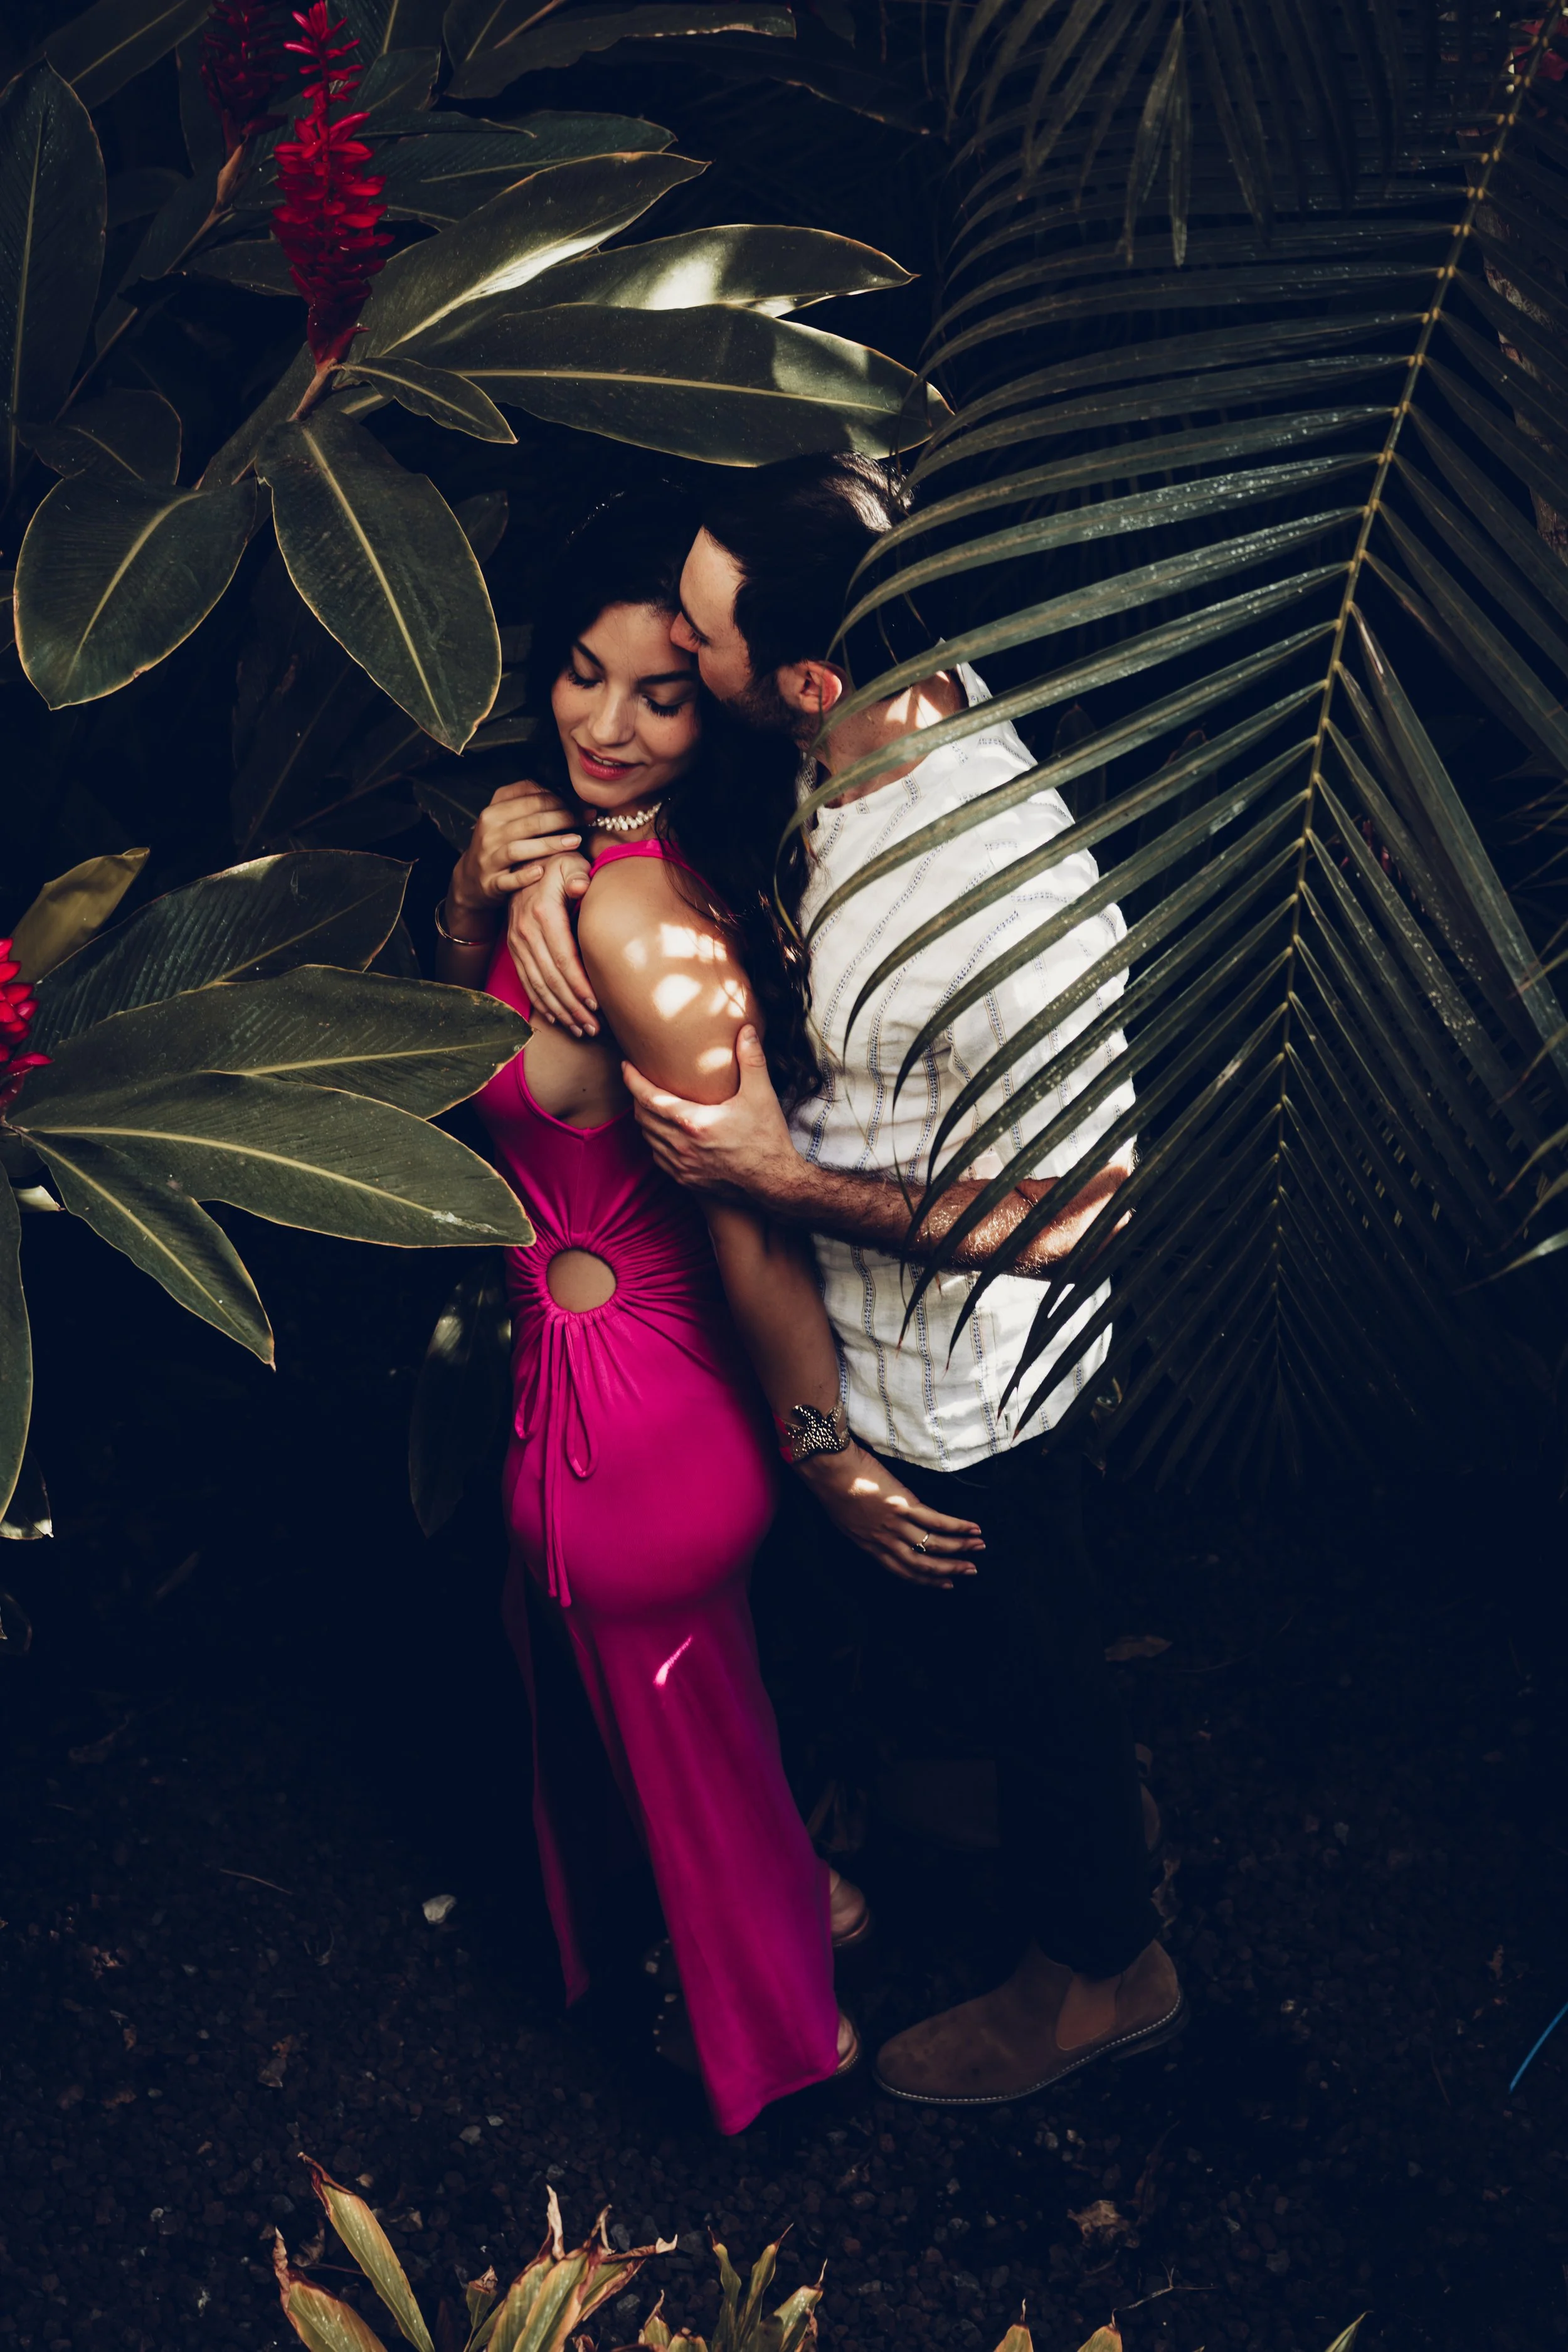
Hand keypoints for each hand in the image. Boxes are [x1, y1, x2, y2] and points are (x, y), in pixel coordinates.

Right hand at [446, 781, 581, 930]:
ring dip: (550, 844)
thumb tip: (565, 791)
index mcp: (494, 811)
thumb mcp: (505, 817)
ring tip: (575, 841)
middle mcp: (489, 832)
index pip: (531, 798)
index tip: (580, 804)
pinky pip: (509, 879)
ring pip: (520, 848)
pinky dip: (525, 875)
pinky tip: (542, 871)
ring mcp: (489, 857)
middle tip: (584, 820)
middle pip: (530, 821)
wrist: (472, 878)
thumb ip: (528, 802)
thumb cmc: (498, 844)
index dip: (560, 799)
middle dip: (562, 818)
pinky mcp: (491, 882)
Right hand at [508, 856, 595, 1033]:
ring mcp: (516, 942)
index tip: (596, 1005)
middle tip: (593, 1027)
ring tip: (580, 1030)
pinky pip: (525, 981)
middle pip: (551, 979)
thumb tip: (581, 887)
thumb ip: (578, 875)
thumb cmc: (557, 862)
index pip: (564, 958)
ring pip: (537, 986)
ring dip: (559, 1011)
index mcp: (542, 913)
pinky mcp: (513, 947)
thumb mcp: (569, 861)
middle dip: (572, 1007)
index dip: (579, 985)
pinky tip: (555, 1018)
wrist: (524, 860)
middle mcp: (525, 932)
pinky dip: (540, 1003)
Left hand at [622, 1025, 806, 1206]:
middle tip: (639, 1081)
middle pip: (642, 1117)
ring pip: (647, 1139)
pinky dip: (655, 1142)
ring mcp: (681, 1166)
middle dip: (636, 1097)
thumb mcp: (761, 1095)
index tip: (626, 1065)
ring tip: (650, 1104)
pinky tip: (664, 1133)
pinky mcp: (686, 1180)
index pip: (648, 1098)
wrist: (774, 1182)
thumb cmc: (767, 1138)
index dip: (632, 1079)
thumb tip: (746, 1030)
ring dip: (645, 1120)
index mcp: (694, 1122)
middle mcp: (681, 1146)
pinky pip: (658, 1158)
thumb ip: (752, 1059)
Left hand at [800, 1442, 981, 1586]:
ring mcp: (894, 1525)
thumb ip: (865, 1529)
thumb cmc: (832, 1488)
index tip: (945, 1584)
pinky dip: (956, 1527)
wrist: (829, 1470)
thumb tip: (880, 1530)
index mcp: (869, 1546)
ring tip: (978, 1549)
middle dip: (948, 1570)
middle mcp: (884, 1541)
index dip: (925, 1579)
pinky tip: (972, 1528)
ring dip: (959, 1549)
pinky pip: (935, 1520)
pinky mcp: (902, 1505)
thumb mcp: (845, 1519)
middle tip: (969, 1571)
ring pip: (932, 1545)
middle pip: (921, 1564)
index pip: (902, 1570)